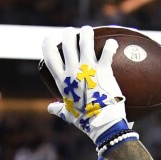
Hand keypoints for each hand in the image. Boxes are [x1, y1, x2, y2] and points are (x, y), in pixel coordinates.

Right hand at [41, 26, 129, 146]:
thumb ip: (59, 109)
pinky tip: (112, 44)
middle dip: (69, 33)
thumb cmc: (87, 121)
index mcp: (62, 81)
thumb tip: (50, 108)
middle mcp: (73, 72)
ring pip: (85, 40)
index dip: (48, 44)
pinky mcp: (104, 71)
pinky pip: (107, 50)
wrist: (104, 126)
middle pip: (67, 42)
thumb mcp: (69, 115)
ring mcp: (88, 69)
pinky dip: (111, 45)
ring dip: (87, 32)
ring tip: (89, 32)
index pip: (49, 56)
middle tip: (74, 33)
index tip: (52, 39)